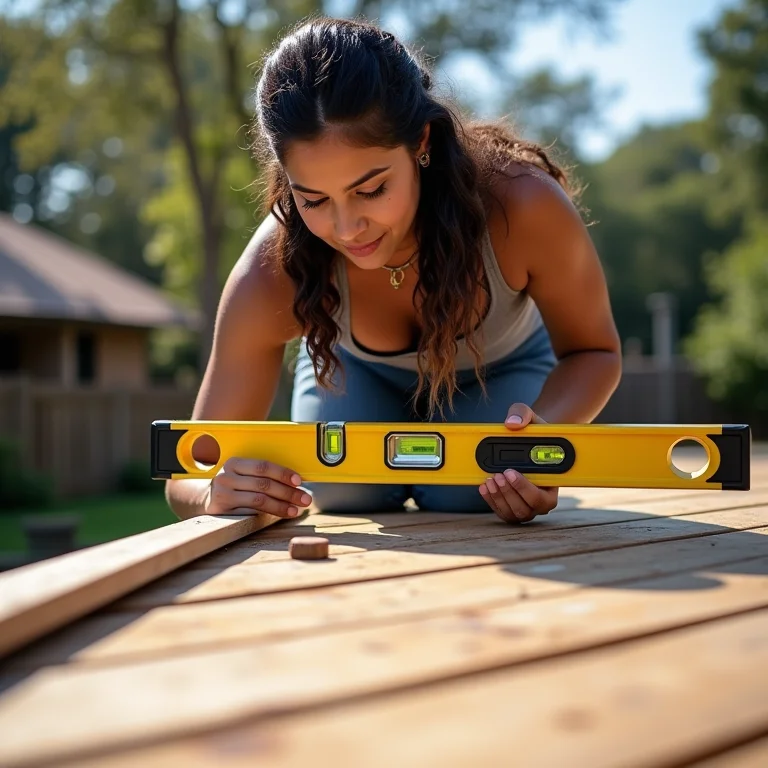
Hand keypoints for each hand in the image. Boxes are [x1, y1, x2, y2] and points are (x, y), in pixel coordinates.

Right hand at [204, 457, 312, 517]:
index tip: (299, 480)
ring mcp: (223, 493)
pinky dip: (271, 512)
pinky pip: (251, 510)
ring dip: (282, 504)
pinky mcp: (222, 509)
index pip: (262, 466)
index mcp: (235, 462)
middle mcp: (227, 475)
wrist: (206, 500)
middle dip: (288, 492)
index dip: (282, 473)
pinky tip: (284, 513)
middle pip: (263, 483)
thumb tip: (296, 482)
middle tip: (305, 498)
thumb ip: (263, 476)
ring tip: (296, 509)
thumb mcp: (243, 476)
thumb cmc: (233, 487)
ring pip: (259, 498)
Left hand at [479, 402, 559, 523]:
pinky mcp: (512, 507)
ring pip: (514, 514)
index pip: (544, 498)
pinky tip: (484, 486)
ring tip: (489, 479)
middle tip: (496, 474)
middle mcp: (542, 499)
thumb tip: (511, 423)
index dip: (525, 488)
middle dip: (509, 493)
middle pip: (527, 509)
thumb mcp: (531, 417)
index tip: (510, 472)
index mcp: (555, 483)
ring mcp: (527, 505)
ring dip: (499, 498)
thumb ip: (523, 414)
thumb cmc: (535, 432)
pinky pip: (502, 512)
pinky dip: (491, 501)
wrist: (529, 440)